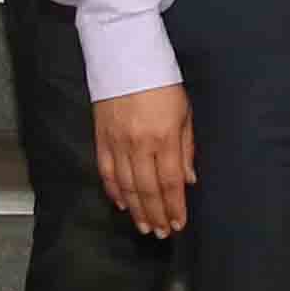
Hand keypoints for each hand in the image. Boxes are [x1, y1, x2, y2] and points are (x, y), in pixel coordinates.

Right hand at [95, 87, 194, 238]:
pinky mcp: (101, 138)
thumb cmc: (162, 82)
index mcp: (164, 137)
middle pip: (147, 190)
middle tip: (161, 233)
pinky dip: (113, 191)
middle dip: (156, 215)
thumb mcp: (184, 111)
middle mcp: (139, 144)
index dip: (174, 207)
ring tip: (144, 226)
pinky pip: (106, 172)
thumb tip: (188, 180)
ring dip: (136, 210)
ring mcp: (117, 142)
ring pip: (126, 186)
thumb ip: (186, 148)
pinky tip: (122, 205)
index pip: (170, 182)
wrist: (124, 56)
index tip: (178, 224)